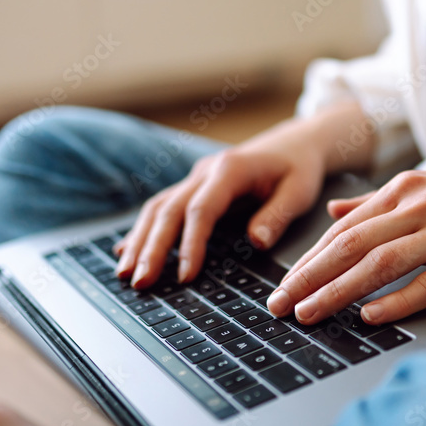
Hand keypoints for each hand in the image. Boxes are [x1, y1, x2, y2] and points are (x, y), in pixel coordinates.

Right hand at [114, 120, 327, 287]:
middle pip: (169, 210)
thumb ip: (277, 215)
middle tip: (139, 281)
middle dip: (151, 247)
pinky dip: (143, 231)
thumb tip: (257, 243)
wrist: (294, 143)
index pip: (201, 209)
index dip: (190, 243)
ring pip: (158, 208)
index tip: (185, 276)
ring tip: (125, 273)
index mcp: (230, 169)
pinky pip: (162, 208)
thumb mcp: (299, 191)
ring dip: (139, 241)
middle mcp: (205, 172)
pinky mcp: (193, 187)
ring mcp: (195, 178)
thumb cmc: (298, 168)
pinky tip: (126, 252)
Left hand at [266, 162, 425, 325]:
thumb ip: (378, 201)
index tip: (281, 286)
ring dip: (340, 290)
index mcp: (405, 189)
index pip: (343, 229)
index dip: (308, 260)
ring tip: (309, 313)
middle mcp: (421, 205)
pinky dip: (399, 300)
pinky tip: (371, 316)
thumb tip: (334, 211)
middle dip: (308, 277)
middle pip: (352, 245)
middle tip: (277, 305)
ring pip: (383, 263)